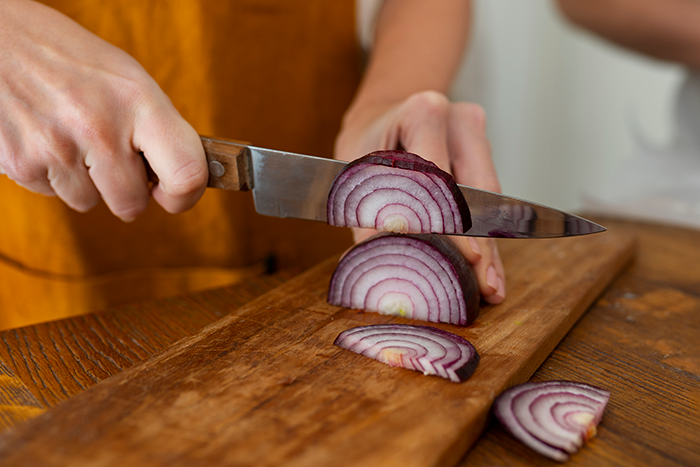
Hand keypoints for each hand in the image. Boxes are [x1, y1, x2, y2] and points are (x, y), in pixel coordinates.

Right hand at [0, 0, 207, 220]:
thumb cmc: (70, 59)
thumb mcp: (127, 79)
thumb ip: (157, 128)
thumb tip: (184, 178)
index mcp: (138, 102)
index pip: (186, 174)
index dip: (184, 196)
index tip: (171, 193)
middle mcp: (100, 127)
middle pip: (132, 205)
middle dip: (126, 191)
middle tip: (112, 158)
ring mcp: (57, 147)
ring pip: (89, 203)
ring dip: (85, 182)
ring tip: (72, 136)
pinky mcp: (20, 162)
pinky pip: (53, 194)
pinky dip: (52, 175)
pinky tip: (46, 137)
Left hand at [335, 90, 505, 304]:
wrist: (380, 117)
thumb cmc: (365, 145)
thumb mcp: (356, 179)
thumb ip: (369, 224)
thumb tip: (376, 263)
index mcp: (422, 112)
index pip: (440, 179)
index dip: (453, 223)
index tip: (466, 259)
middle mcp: (457, 118)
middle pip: (475, 191)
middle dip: (480, 244)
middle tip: (486, 286)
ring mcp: (476, 133)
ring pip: (488, 199)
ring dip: (489, 246)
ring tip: (491, 286)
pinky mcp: (484, 150)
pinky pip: (487, 199)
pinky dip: (486, 235)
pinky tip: (489, 267)